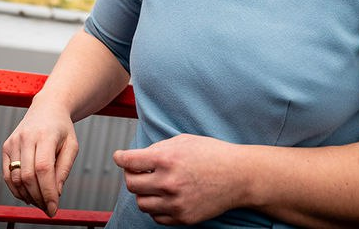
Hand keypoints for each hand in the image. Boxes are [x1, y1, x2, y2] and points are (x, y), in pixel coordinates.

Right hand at [2, 99, 78, 216]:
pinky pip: (7, 174)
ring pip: (15, 178)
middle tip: (47, 208)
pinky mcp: (6, 147)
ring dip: (27, 196)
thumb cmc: (62, 129)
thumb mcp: (72, 146)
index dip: (48, 192)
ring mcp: (14, 142)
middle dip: (38, 197)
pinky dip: (15, 189)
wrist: (47, 109)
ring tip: (39, 202)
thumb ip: (64, 169)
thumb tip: (56, 193)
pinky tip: (27, 196)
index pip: (44, 169)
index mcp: (46, 135)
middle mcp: (26, 137)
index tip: (53, 209)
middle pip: (28, 176)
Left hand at [113, 134, 242, 224]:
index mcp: (166, 158)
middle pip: (131, 184)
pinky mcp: (182, 217)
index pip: (129, 161)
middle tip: (138, 171)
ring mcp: (175, 203)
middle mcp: (168, 182)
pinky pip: (156, 217)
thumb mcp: (184, 141)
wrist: (238, 176)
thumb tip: (137, 158)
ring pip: (141, 203)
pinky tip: (165, 197)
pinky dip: (156, 207)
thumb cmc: (212, 154)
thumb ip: (158, 149)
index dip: (120, 158)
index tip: (119, 157)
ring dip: (143, 193)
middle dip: (131, 176)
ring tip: (154, 185)